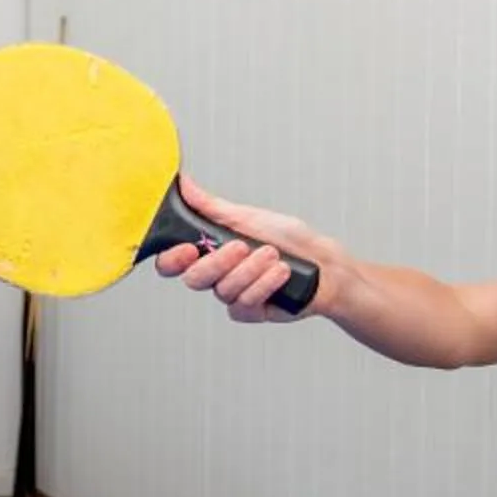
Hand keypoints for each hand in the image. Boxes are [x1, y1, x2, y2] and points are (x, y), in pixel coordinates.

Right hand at [152, 176, 336, 321]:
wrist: (323, 264)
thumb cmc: (288, 239)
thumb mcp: (248, 216)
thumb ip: (211, 206)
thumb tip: (185, 184)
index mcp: (209, 250)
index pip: (173, 263)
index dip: (172, 260)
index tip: (188, 249)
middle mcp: (218, 275)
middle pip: (194, 279)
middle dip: (219, 262)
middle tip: (242, 246)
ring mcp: (233, 295)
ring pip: (223, 289)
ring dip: (252, 269)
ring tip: (273, 254)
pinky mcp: (251, 311)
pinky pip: (245, 303)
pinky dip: (264, 284)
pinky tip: (281, 272)